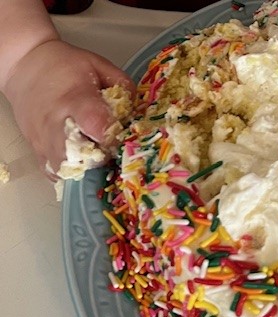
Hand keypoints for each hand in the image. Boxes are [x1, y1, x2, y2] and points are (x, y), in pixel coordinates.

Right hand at [3, 39, 134, 175]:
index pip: (95, 124)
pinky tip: (79, 164)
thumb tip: (137, 111)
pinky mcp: (36, 148)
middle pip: (82, 155)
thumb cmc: (65, 66)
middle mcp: (57, 122)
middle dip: (101, 158)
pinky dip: (69, 173)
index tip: (119, 137)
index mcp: (76, 99)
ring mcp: (44, 138)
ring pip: (67, 169)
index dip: (112, 136)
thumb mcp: (98, 66)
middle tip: (108, 150)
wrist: (24, 66)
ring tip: (95, 158)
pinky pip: (54, 172)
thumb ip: (123, 87)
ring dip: (86, 169)